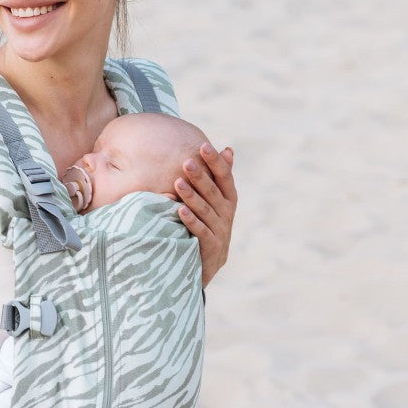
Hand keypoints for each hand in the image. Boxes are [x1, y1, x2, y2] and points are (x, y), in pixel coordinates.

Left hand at [175, 143, 236, 286]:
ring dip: (191, 196)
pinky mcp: (211, 246)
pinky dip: (191, 220)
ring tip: (178, 183)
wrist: (210, 261)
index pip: (225, 177)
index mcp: (229, 198)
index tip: (204, 146)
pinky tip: (180, 210)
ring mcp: (220, 230)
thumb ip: (221, 177)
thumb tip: (228, 149)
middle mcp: (227, 213)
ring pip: (205, 210)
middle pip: (213, 192)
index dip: (215, 162)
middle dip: (200, 177)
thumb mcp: (219, 200)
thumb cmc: (211, 222)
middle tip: (187, 162)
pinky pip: (200, 231)